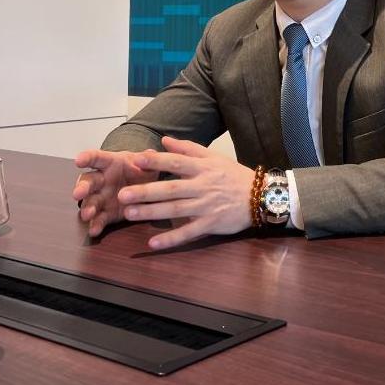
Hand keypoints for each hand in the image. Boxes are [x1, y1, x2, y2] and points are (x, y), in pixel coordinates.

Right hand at [72, 149, 158, 236]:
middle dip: (82, 188)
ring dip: (87, 208)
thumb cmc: (141, 169)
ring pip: (90, 202)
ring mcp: (102, 198)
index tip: (79, 160)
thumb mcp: (147, 162)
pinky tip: (94, 230)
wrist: (145, 186)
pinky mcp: (106, 213)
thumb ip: (147, 159)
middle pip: (88, 182)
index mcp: (110, 163)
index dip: (87, 158)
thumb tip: (150, 154)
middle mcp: (101, 180)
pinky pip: (99, 219)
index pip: (96, 158)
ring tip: (87, 215)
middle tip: (78, 194)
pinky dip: (96, 224)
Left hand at [117, 136, 256, 250]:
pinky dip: (171, 238)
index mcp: (203, 168)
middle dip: (146, 191)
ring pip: (175, 210)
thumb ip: (188, 149)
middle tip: (123, 194)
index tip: (135, 160)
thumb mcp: (214, 157)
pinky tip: (153, 243)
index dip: (156, 161)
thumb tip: (164, 140)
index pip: (176, 162)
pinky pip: (188, 232)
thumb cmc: (234, 176)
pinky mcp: (211, 224)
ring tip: (130, 214)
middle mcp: (203, 186)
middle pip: (171, 188)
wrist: (261, 196)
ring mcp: (206, 206)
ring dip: (152, 212)